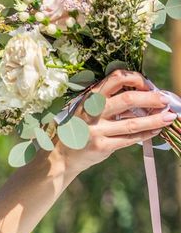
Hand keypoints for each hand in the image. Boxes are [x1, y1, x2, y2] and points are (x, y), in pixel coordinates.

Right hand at [53, 69, 174, 174]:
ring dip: (155, 119)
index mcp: (89, 97)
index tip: (147, 84)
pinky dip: (146, 134)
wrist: (62, 153)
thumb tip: (142, 96)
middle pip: (128, 99)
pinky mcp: (102, 146)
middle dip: (151, 98)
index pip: (115, 79)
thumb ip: (108, 101)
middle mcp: (91, 111)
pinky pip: (130, 139)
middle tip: (165, 100)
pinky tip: (156, 131)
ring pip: (133, 123)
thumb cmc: (79, 127)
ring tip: (169, 117)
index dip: (135, 79)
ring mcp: (96, 129)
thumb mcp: (87, 108)